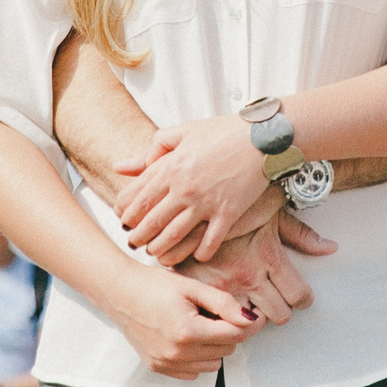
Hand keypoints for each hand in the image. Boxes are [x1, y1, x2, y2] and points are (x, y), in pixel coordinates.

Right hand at [106, 262, 264, 379]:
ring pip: (213, 363)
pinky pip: (194, 371)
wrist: (118, 291)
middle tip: (215, 310)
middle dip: (228, 331)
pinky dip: (197, 357)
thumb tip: (250, 318)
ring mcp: (166, 364)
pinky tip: (186, 336)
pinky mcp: (158, 368)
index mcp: (187, 332)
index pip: (234, 336)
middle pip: (226, 350)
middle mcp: (177, 354)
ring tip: (198, 322)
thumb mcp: (191, 287)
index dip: (250, 323)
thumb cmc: (153, 285)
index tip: (256, 314)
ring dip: (214, 346)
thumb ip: (223, 303)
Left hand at [114, 116, 267, 261]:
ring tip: (156, 253)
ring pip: (174, 236)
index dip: (126, 214)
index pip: (138, 198)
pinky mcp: (228, 213)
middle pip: (151, 222)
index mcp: (170, 167)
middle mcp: (184, 188)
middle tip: (134, 243)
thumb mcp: (183, 132)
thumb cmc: (223, 132)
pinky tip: (196, 254)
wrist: (263, 136)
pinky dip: (200, 252)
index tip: (123, 223)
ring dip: (161, 248)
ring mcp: (205, 203)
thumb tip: (124, 165)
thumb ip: (153, 149)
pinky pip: (209, 242)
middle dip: (138, 237)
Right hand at [178, 210, 336, 325]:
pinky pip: (220, 318)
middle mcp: (248, 274)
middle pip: (279, 315)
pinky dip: (225, 314)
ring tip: (249, 300)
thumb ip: (301, 235)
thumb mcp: (271, 213)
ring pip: (251, 323)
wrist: (188, 199)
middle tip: (273, 297)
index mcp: (268, 255)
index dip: (302, 297)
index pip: (299, 296)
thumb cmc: (235, 204)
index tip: (297, 295)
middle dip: (279, 308)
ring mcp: (223, 285)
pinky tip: (225, 303)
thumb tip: (331, 248)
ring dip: (252, 315)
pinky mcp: (200, 289)